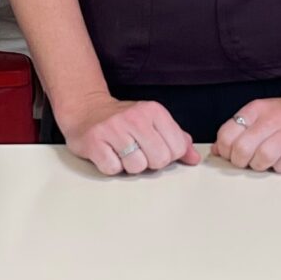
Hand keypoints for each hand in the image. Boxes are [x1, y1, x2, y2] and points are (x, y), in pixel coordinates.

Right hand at [63, 96, 200, 177]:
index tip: (155, 148)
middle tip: (138, 152)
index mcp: (154, 111)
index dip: (168, 155)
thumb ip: (177, 139)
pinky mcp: (95, 142)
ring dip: (129, 166)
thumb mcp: (154, 122)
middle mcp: (135, 117)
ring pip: (137, 167)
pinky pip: (113, 169)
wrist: (86, 110)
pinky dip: (111, 166)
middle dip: (150, 162)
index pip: (177, 148)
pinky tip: (108, 153)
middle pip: (159, 160)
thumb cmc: (124, 120)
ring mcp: (114, 129)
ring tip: (121, 152)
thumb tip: (194, 158)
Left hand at [213, 91, 280, 175]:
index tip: (232, 155)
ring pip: (264, 156)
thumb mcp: (259, 116)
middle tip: (249, 162)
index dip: (226, 151)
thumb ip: (237, 131)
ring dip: (262, 166)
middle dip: (242, 162)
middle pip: (243, 148)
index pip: (227, 134)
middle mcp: (272, 118)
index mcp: (256, 109)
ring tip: (267, 162)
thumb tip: (216, 150)